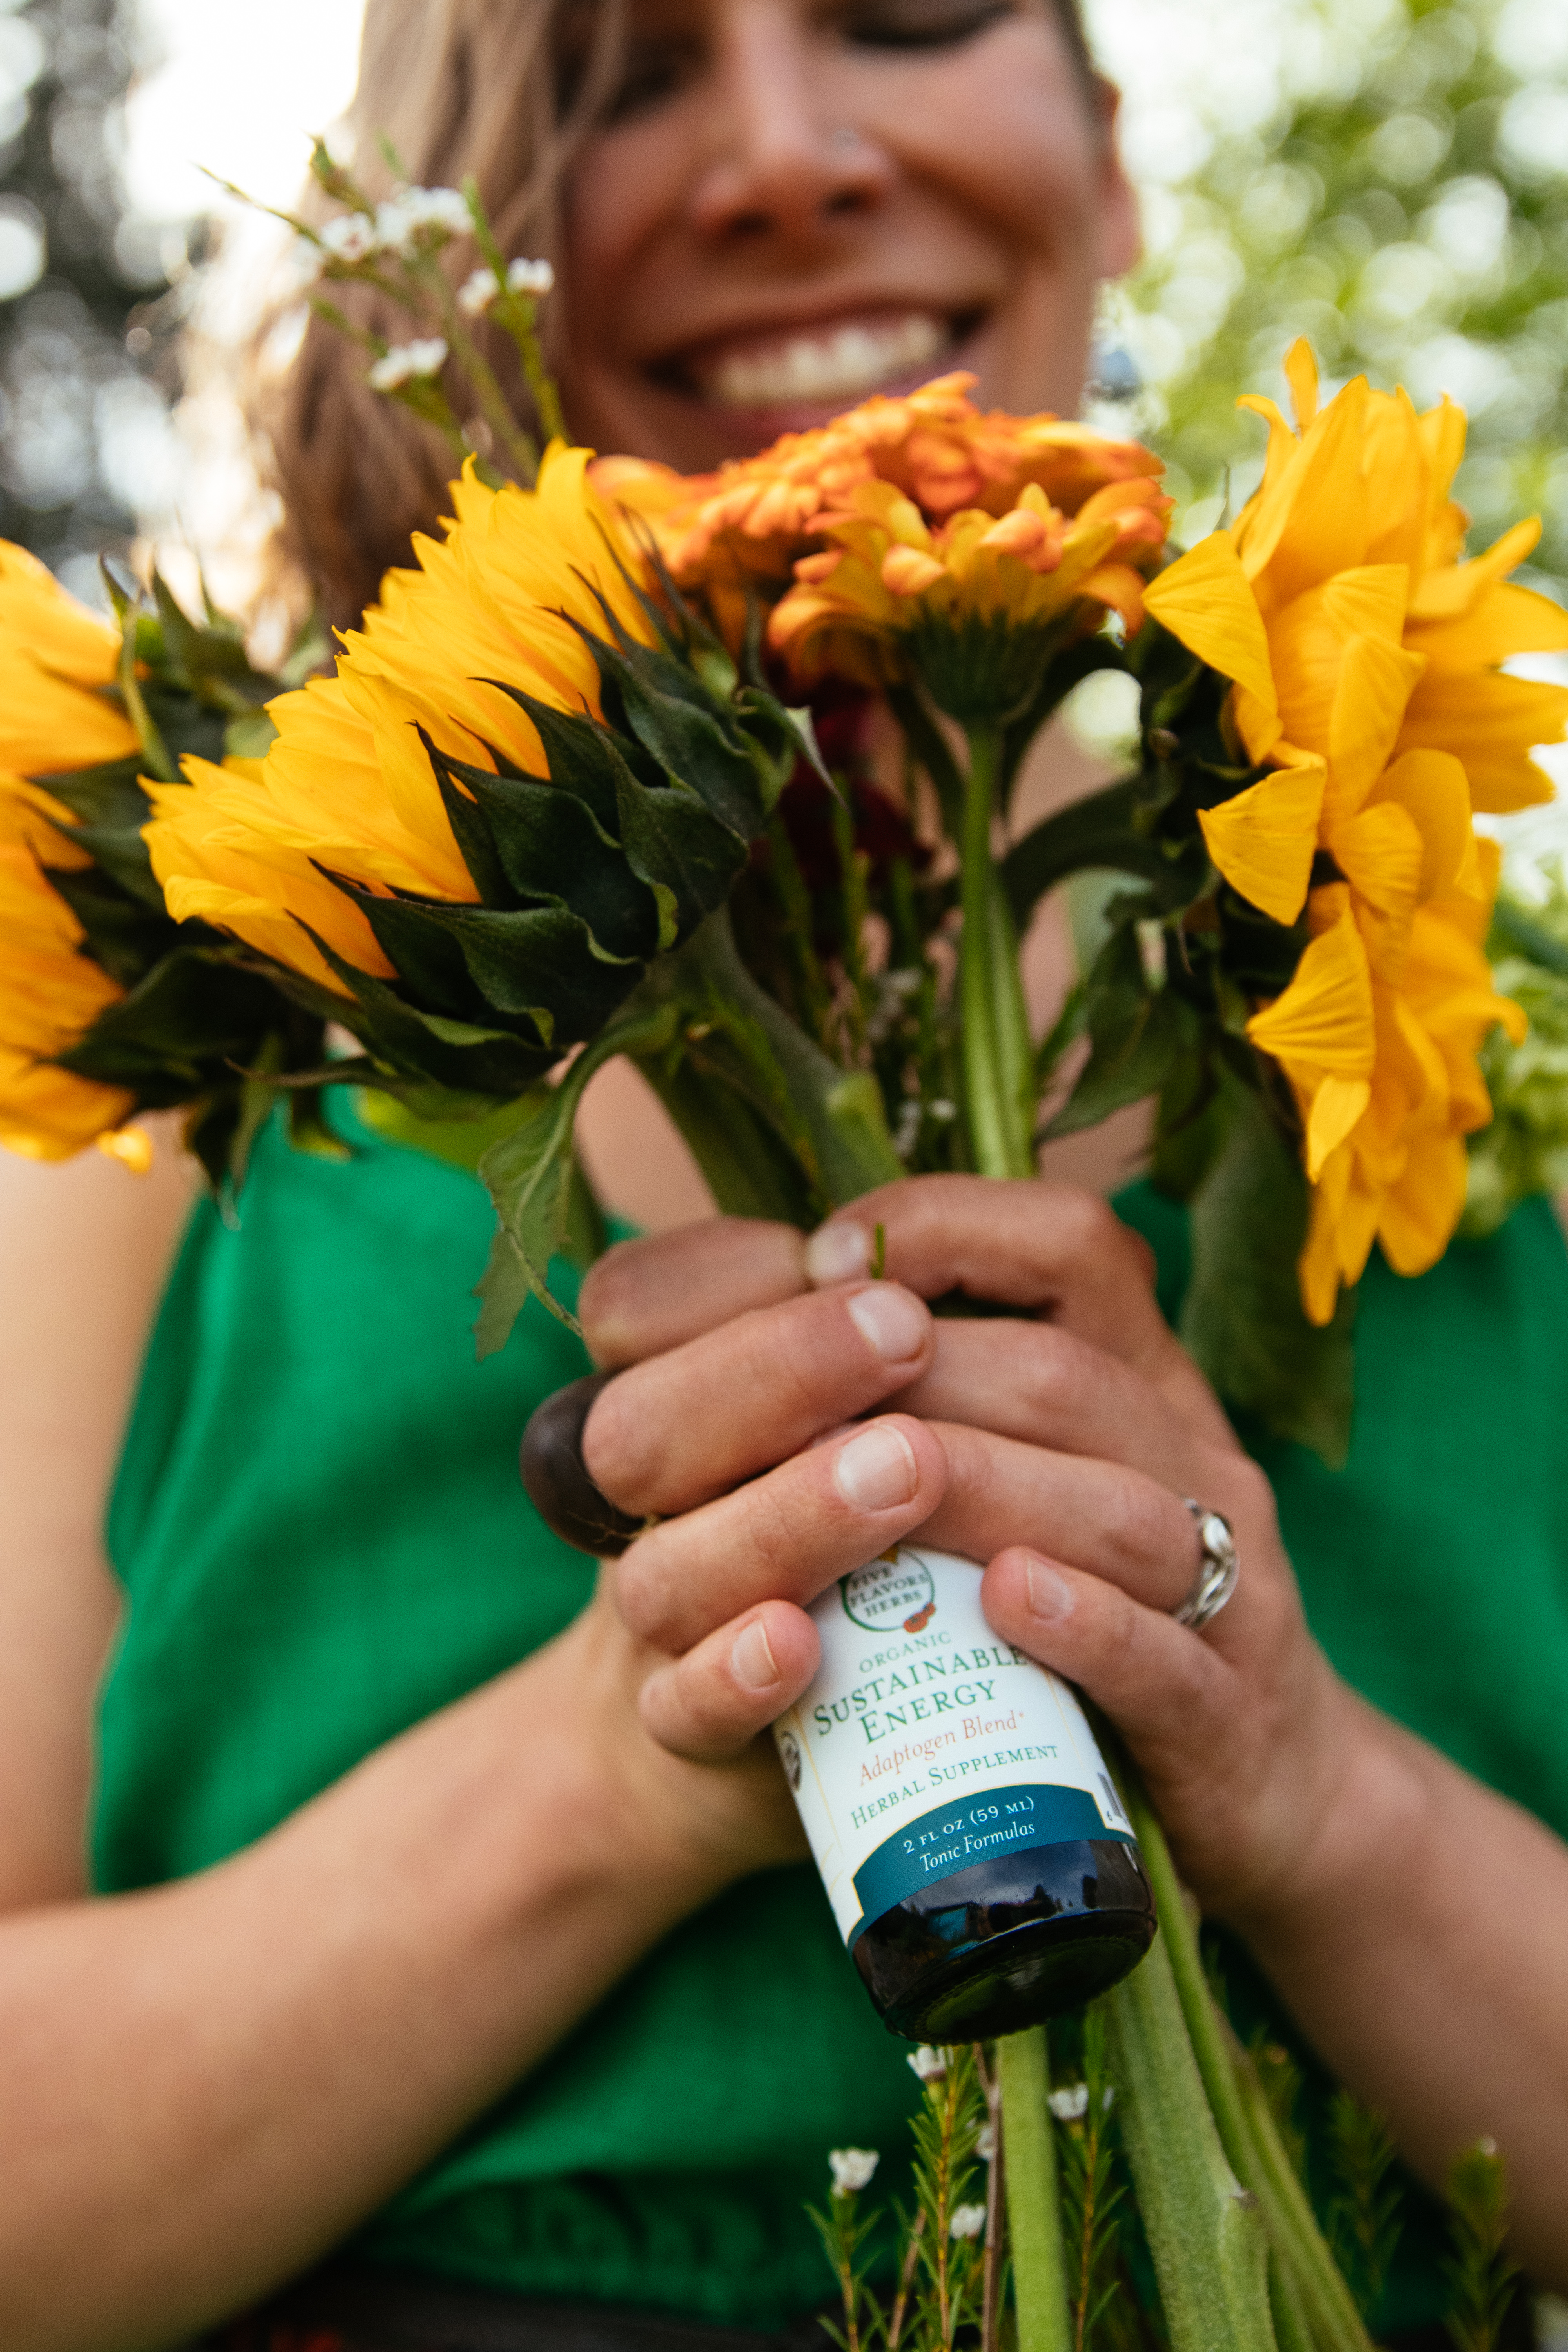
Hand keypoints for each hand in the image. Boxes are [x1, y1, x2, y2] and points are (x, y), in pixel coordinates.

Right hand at [568, 1239, 949, 1896]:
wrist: (750, 1734)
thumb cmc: (839, 1531)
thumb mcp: (849, 1405)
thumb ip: (857, 1323)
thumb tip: (886, 1251)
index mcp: (670, 1398)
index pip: (633, 1307)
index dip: (727, 1277)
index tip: (851, 1257)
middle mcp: (644, 1508)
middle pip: (641, 1429)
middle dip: (774, 1372)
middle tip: (902, 1333)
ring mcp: (661, 1628)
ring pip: (670, 1572)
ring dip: (785, 1516)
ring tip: (905, 1470)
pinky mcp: (692, 1739)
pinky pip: (683, 1709)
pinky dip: (732, 1675)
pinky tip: (797, 1643)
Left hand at [578, 1179, 1369, 1934]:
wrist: (1260, 1790)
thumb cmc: (1096, 1613)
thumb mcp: (1036, 1478)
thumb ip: (941, 1399)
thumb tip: (784, 1313)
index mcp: (1142, 1383)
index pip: (1070, 1246)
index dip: (946, 1227)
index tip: (819, 1258)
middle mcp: (1190, 1462)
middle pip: (1066, 1376)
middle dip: (925, 1372)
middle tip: (803, 1401)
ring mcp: (1223, 1589)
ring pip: (1118, 1508)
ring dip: (985, 1487)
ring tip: (877, 1488)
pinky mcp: (1228, 1721)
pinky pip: (1168, 1658)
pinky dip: (1087, 1624)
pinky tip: (1005, 1602)